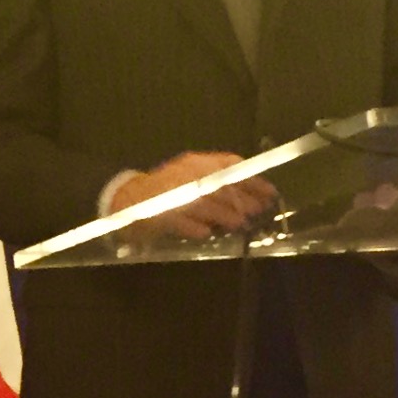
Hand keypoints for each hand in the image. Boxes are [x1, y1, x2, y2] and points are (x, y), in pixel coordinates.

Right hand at [112, 151, 276, 239]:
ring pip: (203, 202)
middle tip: (257, 212)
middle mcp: (185, 174)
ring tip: (238, 225)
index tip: (270, 193)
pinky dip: (194, 227)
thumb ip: (218, 186)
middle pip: (220, 185)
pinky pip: (180, 220)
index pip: (230, 166)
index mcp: (196, 163)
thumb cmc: (167, 191)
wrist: (126, 199)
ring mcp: (172, 192)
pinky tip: (206, 234)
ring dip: (224, 215)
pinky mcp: (158, 211)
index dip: (252, 179)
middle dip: (242, 199)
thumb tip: (252, 199)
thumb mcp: (194, 180)